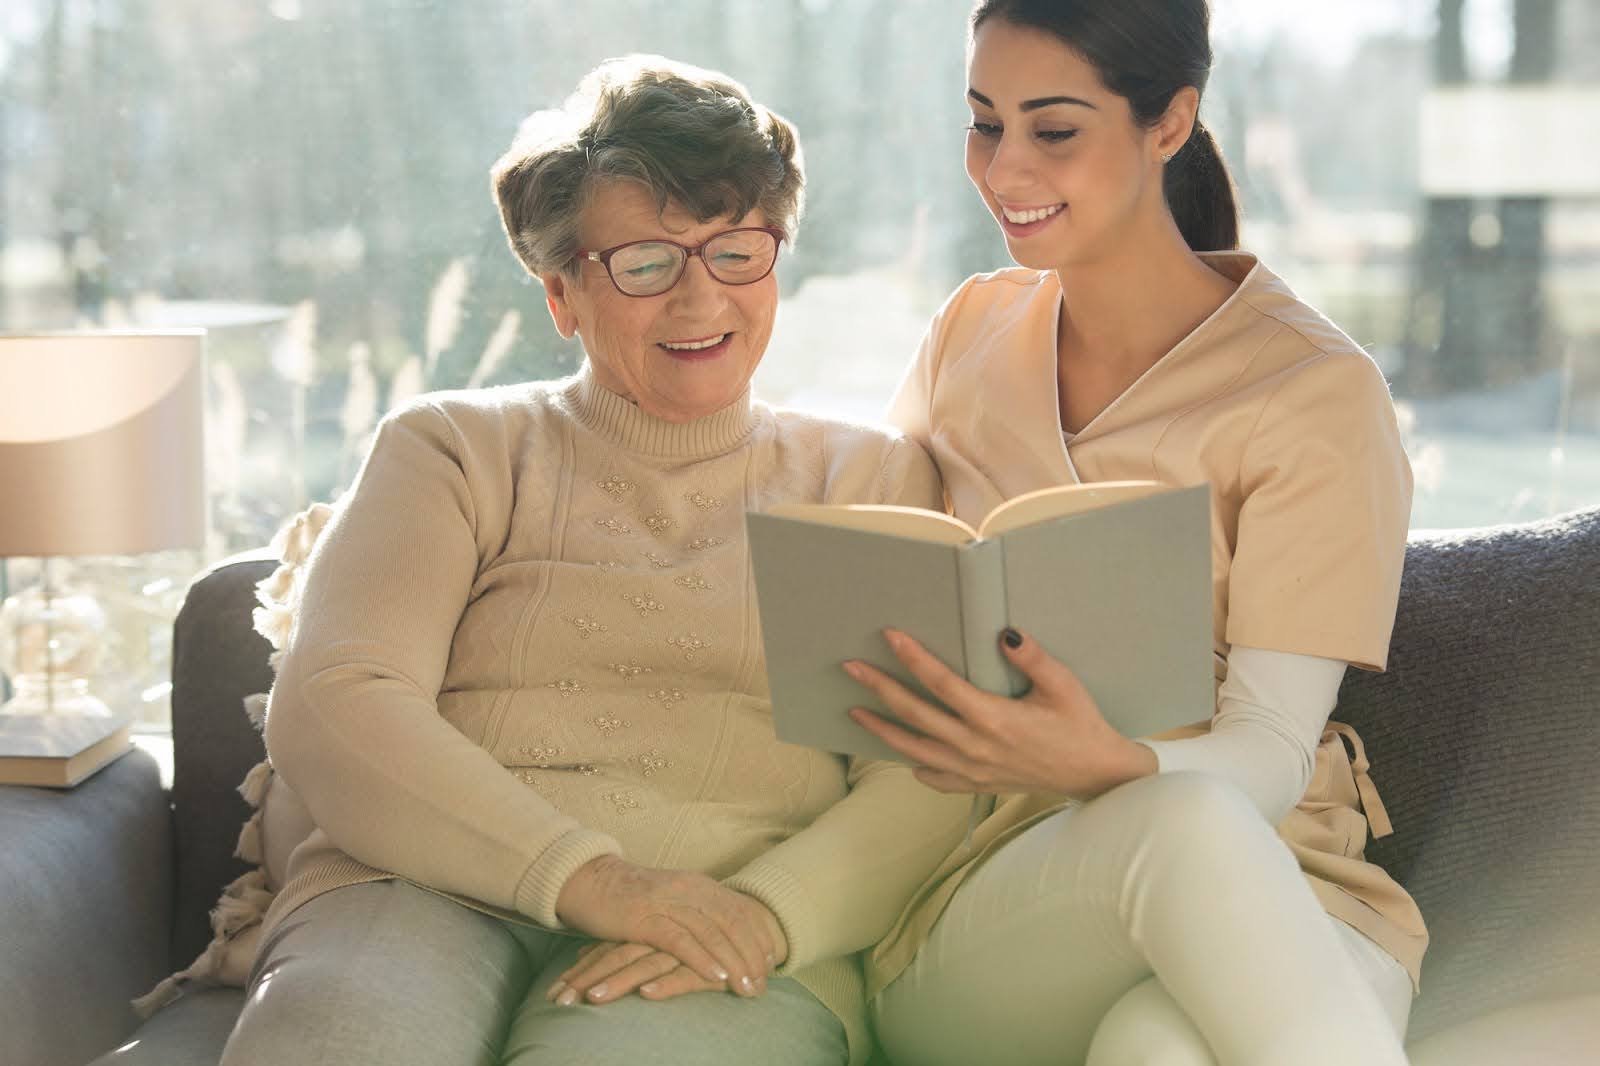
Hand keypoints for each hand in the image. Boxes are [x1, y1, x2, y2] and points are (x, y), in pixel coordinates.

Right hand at [554, 856, 779, 997]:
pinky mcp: (645, 918)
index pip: (740, 911)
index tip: (770, 964)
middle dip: (751, 955)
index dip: (758, 938)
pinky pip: (680, 940)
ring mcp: (668, 902)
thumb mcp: (672, 899)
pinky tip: (715, 976)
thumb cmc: (631, 897)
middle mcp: (689, 889)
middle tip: (763, 984)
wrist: (588, 881)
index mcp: (699, 885)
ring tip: (747, 987)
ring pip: (712, 933)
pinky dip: (701, 959)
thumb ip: (697, 913)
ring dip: (733, 962)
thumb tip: (724, 937)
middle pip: (732, 923)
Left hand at [844, 627, 1156, 799]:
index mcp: (993, 717)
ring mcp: (973, 770)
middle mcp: (975, 746)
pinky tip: (902, 755)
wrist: (1096, 775)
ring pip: (915, 750)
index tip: (890, 636)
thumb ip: (1031, 658)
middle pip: (915, 715)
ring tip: (855, 712)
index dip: (913, 658)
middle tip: (851, 668)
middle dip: (880, 689)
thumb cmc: (1081, 725)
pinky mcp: (978, 785)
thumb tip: (1004, 632)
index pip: (941, 683)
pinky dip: (915, 766)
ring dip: (882, 730)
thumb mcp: (1063, 685)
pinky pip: (936, 780)